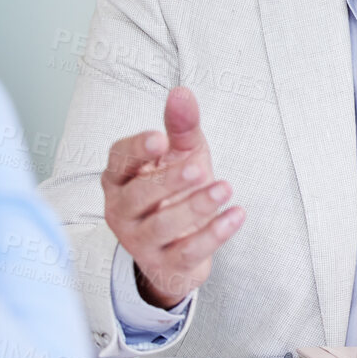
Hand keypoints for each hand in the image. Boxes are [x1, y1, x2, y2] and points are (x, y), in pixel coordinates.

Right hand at [102, 86, 245, 308]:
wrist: (178, 249)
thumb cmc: (175, 191)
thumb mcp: (182, 154)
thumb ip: (181, 127)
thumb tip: (182, 93)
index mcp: (120, 178)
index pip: (119, 160)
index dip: (137, 150)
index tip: (160, 138)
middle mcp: (122, 210)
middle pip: (138, 195)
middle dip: (168, 181)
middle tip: (198, 167)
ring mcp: (141, 241)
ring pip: (162, 225)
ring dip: (195, 207)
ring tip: (225, 188)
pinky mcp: (166, 264)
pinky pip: (187, 251)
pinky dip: (214, 234)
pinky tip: (237, 215)